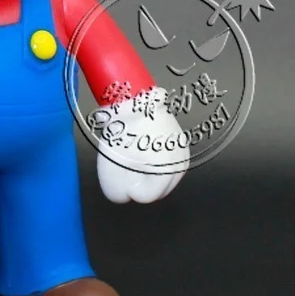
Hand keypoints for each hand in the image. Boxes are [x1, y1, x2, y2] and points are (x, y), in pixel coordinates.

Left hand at [95, 89, 188, 203]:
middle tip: (128, 170)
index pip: (148, 196)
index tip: (124, 175)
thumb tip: (124, 197)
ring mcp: (183, 150)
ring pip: (167, 177)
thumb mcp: (111, 165)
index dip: (132, 189)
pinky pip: (170, 162)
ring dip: (151, 175)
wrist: (133, 98)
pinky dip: (158, 163)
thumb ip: (116, 191)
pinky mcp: (180, 140)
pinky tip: (145, 152)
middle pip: (161, 189)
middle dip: (143, 184)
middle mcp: (180, 162)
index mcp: (167, 170)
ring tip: (136, 160)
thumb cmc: (122, 131)